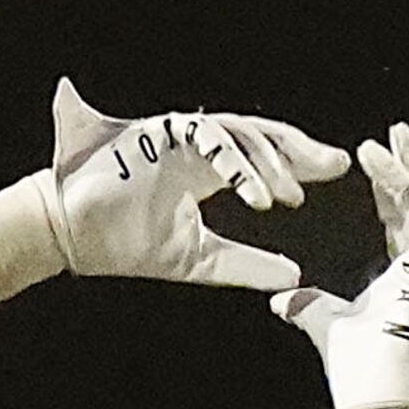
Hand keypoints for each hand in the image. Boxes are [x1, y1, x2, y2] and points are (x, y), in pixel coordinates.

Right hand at [44, 83, 348, 289]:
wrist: (74, 237)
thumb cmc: (125, 244)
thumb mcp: (201, 261)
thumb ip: (247, 265)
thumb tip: (294, 276)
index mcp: (209, 171)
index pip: (265, 158)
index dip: (299, 164)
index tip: (334, 174)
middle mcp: (200, 148)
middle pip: (262, 137)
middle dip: (299, 151)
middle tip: (334, 166)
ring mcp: (181, 136)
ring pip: (241, 135)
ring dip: (268, 166)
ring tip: (289, 198)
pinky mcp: (162, 133)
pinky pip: (210, 140)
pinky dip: (236, 166)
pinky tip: (255, 195)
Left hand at [272, 123, 408, 408]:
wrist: (384, 402)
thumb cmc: (365, 374)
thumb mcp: (325, 326)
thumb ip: (306, 307)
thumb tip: (279, 299)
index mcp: (404, 276)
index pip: (400, 220)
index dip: (388, 187)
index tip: (372, 158)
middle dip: (407, 166)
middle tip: (395, 131)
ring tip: (404, 135)